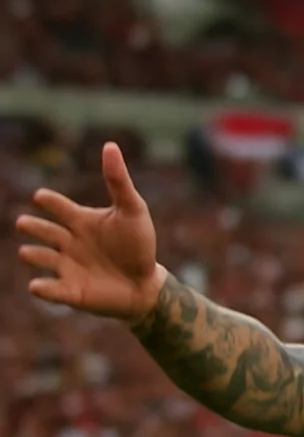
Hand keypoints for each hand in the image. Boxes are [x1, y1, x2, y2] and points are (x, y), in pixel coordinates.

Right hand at [17, 142, 166, 322]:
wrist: (146, 283)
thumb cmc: (139, 245)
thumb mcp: (133, 210)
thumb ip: (118, 181)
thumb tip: (110, 145)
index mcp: (80, 220)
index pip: (58, 206)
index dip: (50, 201)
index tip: (41, 197)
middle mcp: (68, 241)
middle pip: (43, 231)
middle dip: (32, 226)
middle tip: (24, 223)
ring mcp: (67, 266)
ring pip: (41, 258)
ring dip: (34, 255)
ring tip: (28, 252)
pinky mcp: (71, 291)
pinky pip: (51, 290)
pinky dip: (43, 288)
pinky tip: (37, 285)